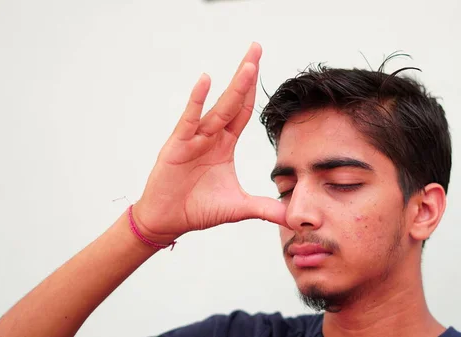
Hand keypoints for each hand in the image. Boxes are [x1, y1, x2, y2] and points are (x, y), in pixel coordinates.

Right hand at [132, 43, 286, 242]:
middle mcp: (211, 136)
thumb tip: (292, 217)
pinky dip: (197, 101)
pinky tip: (206, 81)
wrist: (169, 221)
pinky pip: (190, 119)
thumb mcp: (238, 207)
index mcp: (225, 144)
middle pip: (233, 101)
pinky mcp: (178, 145)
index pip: (243, 112)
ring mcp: (194, 138)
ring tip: (249, 64)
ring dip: (234, 86)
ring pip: (218, 108)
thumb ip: (265, 208)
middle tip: (257, 48)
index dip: (254, 91)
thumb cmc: (198, 209)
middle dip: (246, 75)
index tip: (262, 68)